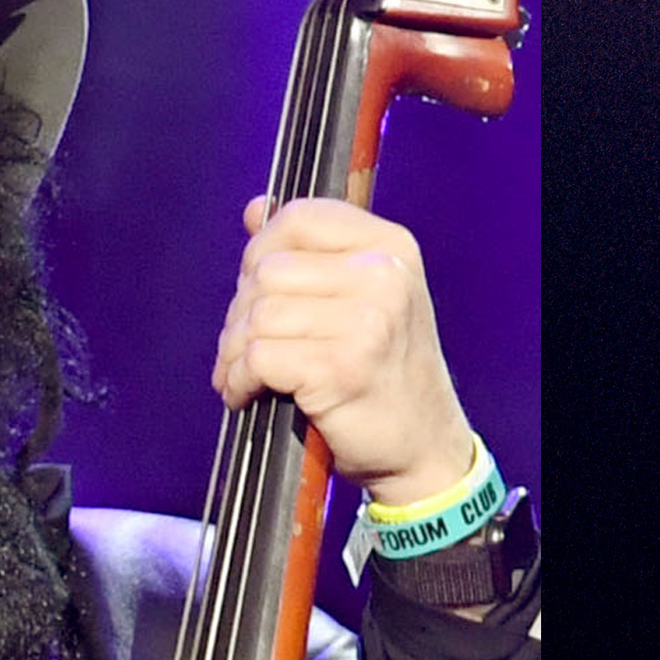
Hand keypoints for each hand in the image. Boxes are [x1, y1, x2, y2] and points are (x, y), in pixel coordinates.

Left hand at [211, 195, 476, 506]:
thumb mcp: (366, 299)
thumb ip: (312, 254)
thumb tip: (255, 210)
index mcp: (390, 248)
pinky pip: (258, 357)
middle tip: (244, 347)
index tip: (256, 289)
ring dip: (234, 351)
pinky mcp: (340, 368)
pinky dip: (239, 379)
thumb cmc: (387, 376)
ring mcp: (366, 322)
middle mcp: (384, 276)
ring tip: (241, 374)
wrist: (425, 449)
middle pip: (268, 270)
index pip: (299, 217)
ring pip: (258, 315)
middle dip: (240, 313)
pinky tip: (245, 393)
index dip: (261, 250)